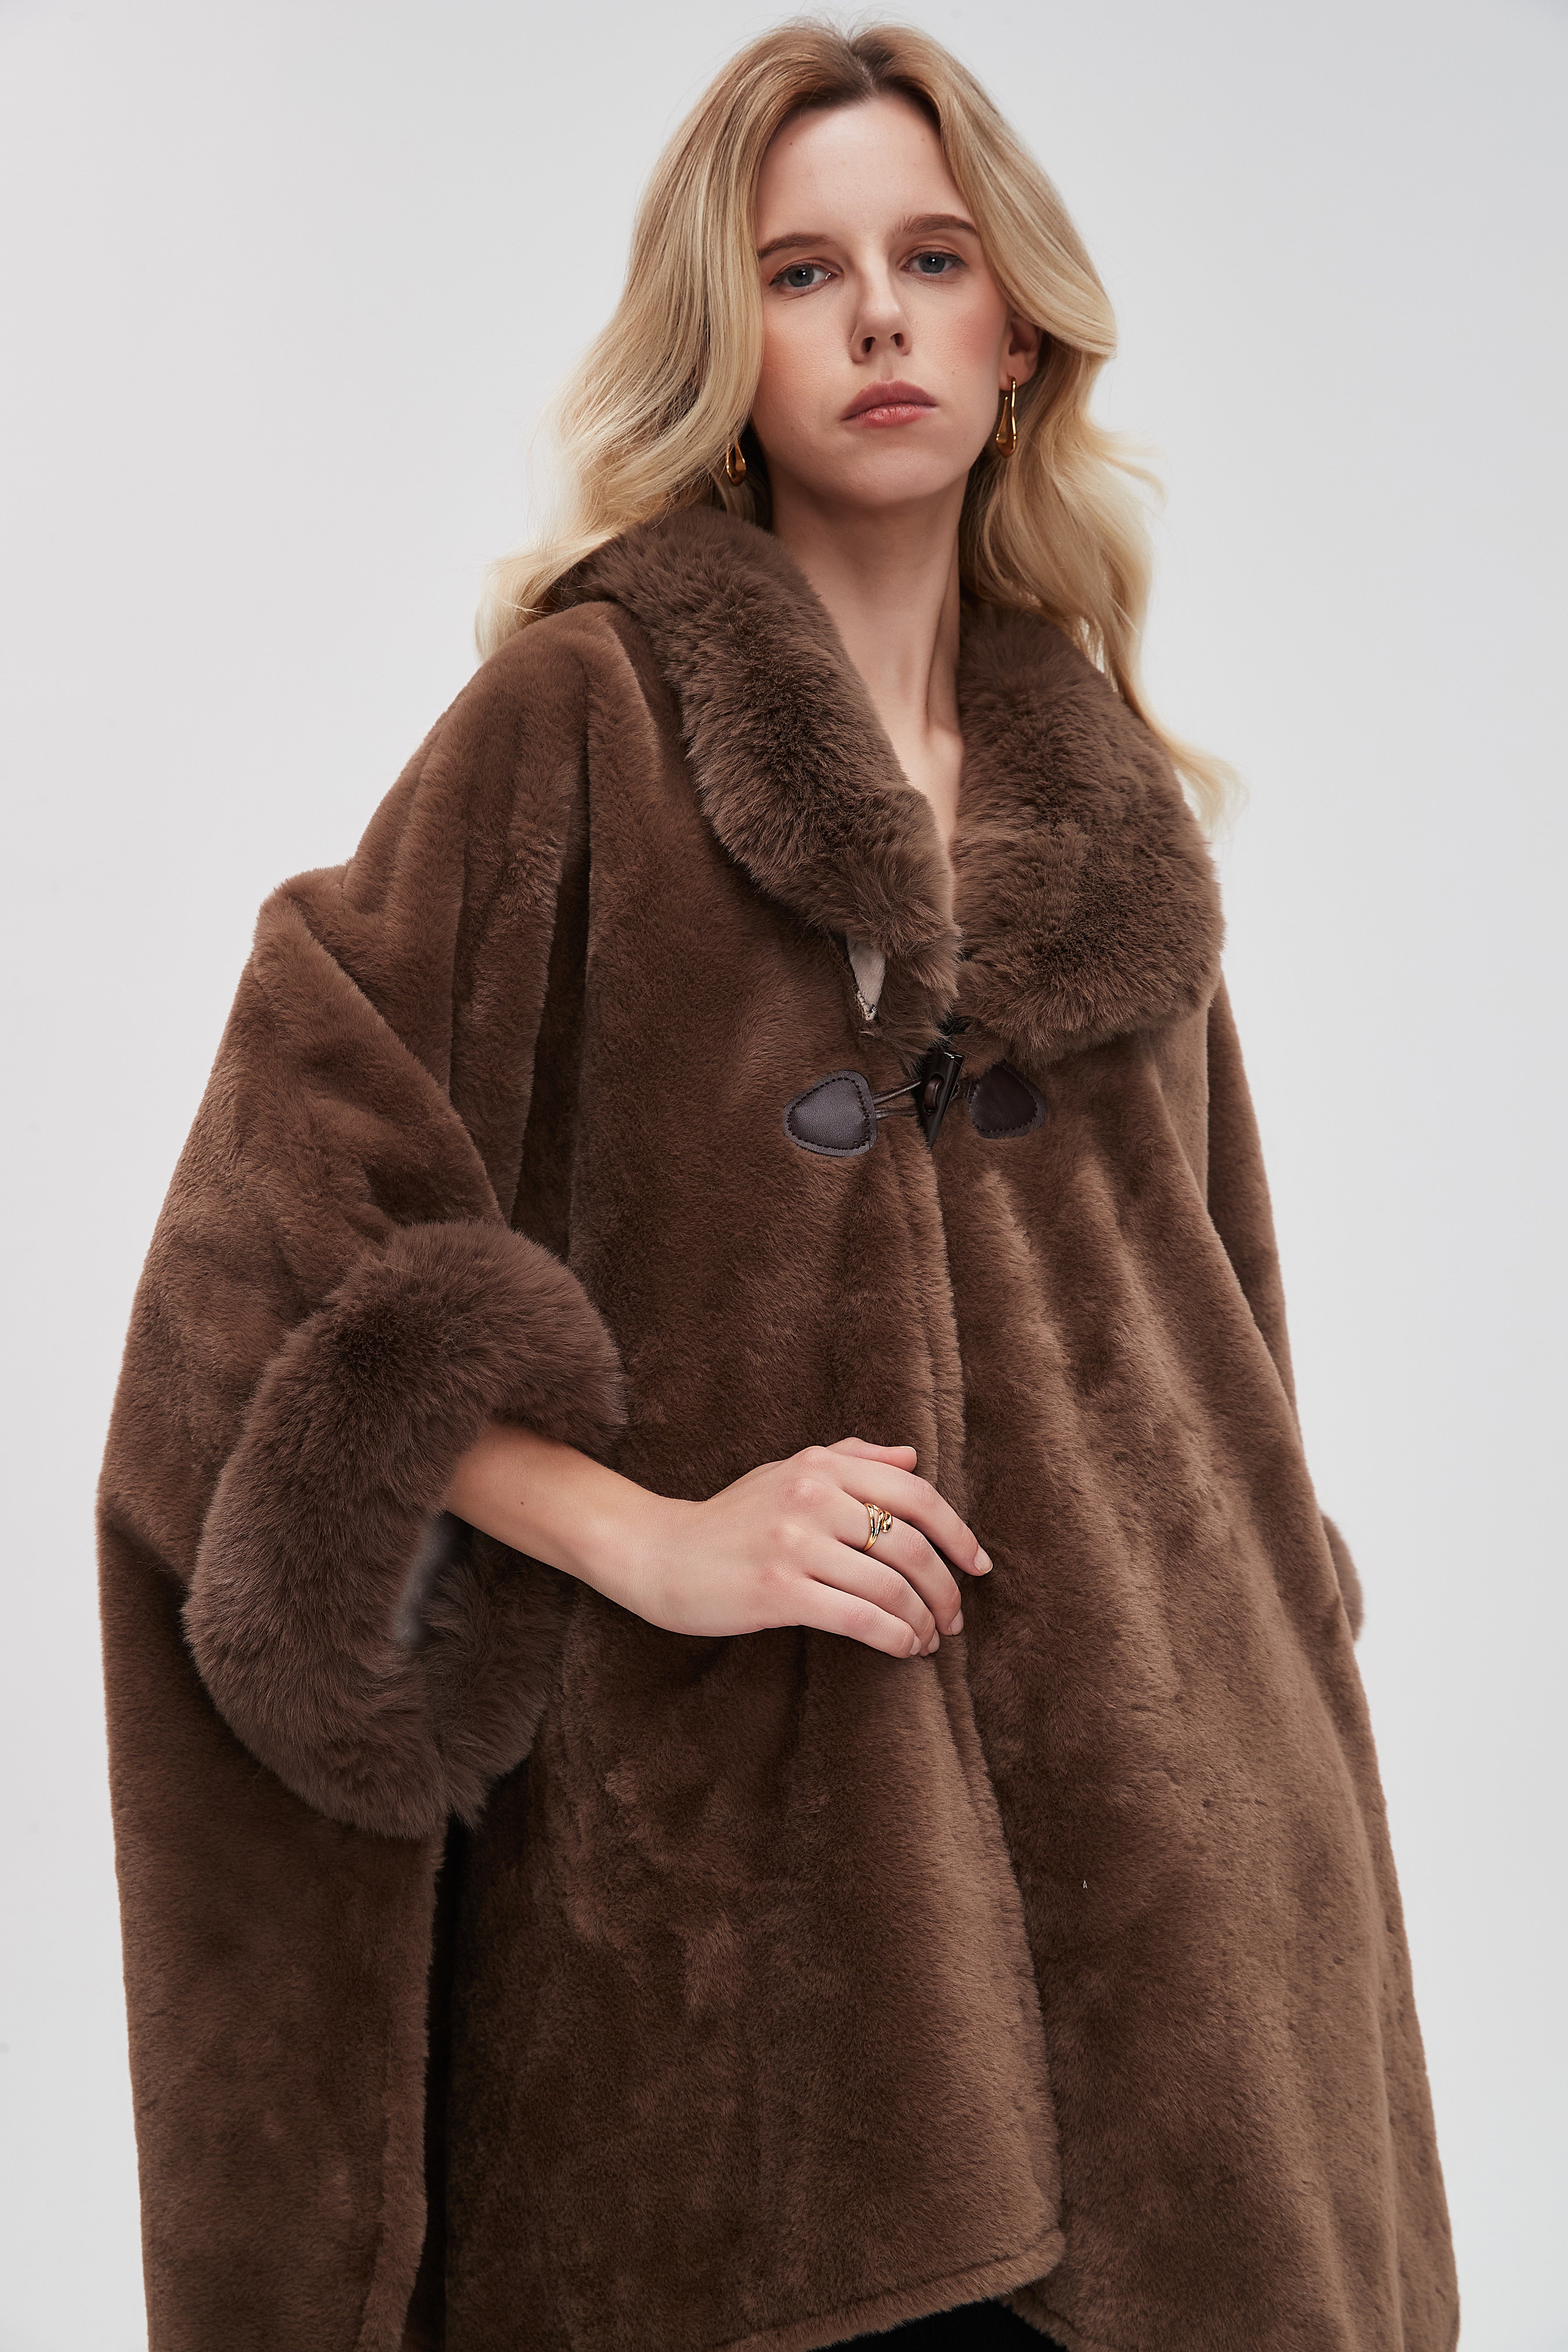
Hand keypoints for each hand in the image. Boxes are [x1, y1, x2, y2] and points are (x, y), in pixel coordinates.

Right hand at [627, 1438, 990, 1659]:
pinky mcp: (778, 1591)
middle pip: (911, 1546)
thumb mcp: (787, 1472)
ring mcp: (794, 1544)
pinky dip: (893, 1638)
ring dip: (921, 1621)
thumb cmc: (730, 1519)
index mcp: (820, 1465)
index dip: (958, 1533)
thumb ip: (851, 1459)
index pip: (915, 1496)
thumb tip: (913, 1457)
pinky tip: (903, 1649)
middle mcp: (811, 1497)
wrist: (658, 1553)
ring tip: (927, 1639)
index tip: (978, 1565)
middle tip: (954, 1618)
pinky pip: (859, 1618)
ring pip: (889, 1588)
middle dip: (944, 1589)